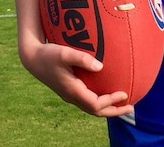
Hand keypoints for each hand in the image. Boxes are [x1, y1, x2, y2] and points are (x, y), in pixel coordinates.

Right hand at [19, 38, 133, 116]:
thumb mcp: (65, 53)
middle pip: (96, 111)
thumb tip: (101, 67)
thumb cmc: (49, 54)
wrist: (32, 58)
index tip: (124, 93)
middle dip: (114, 111)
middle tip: (131, 108)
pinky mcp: (68, 89)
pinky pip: (87, 100)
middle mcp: (71, 96)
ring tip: (122, 103)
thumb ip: (82, 59)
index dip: (111, 101)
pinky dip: (100, 101)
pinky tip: (106, 92)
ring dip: (107, 108)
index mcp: (72, 90)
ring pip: (91, 107)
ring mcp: (69, 95)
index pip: (96, 104)